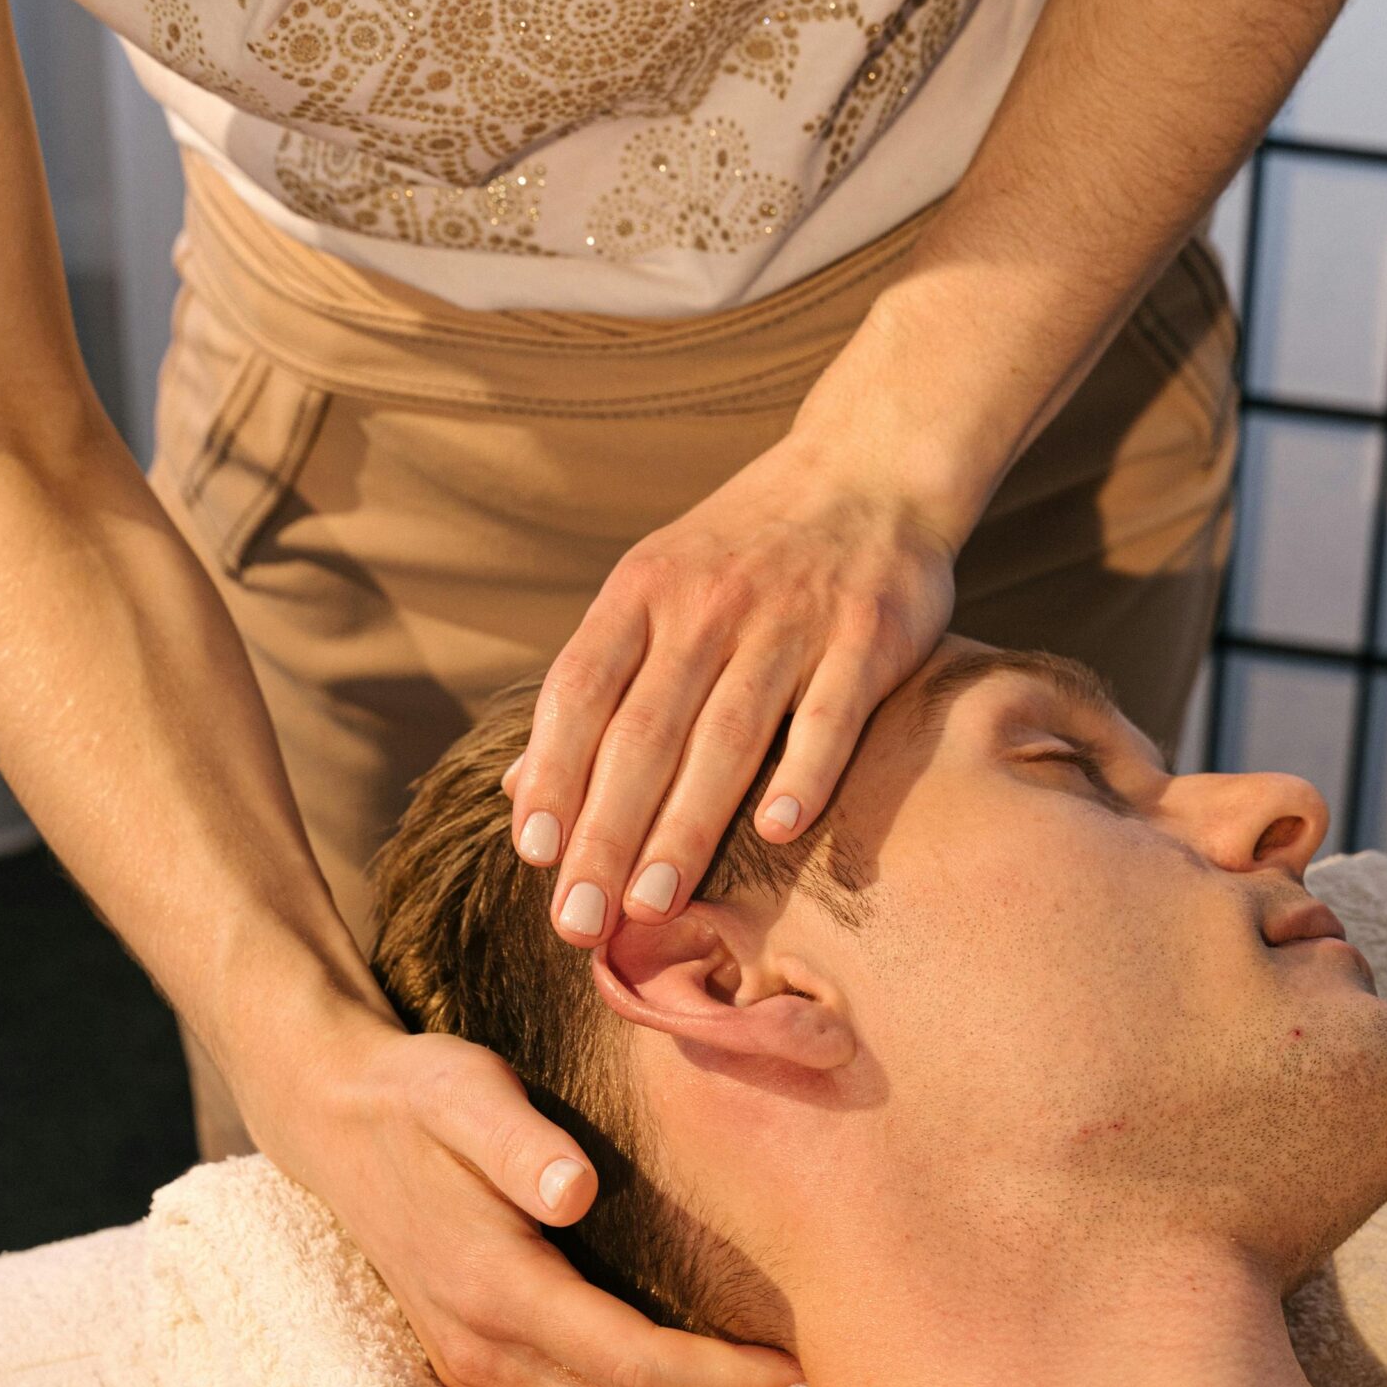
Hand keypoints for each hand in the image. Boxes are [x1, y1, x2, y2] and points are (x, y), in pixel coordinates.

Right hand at [238, 1004, 817, 1386]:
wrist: (332, 1119)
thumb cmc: (418, 1096)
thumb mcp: (463, 1090)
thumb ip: (517, 1142)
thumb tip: (571, 1190)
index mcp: (493, 1288)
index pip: (632, 1361)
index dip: (721, 1379)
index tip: (801, 1371)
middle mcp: (484, 1350)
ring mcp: (479, 1368)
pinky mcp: (484, 1365)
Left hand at [503, 430, 961, 945]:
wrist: (869, 466)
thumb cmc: (747, 552)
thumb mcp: (655, 590)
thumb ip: (596, 686)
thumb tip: (517, 791)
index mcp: (643, 590)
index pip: (580, 690)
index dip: (553, 772)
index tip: (534, 856)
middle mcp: (708, 602)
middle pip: (645, 731)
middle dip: (607, 831)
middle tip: (581, 920)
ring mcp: (791, 616)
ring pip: (728, 733)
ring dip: (686, 824)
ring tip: (654, 903)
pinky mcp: (868, 632)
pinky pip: (832, 712)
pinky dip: (806, 770)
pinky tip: (779, 831)